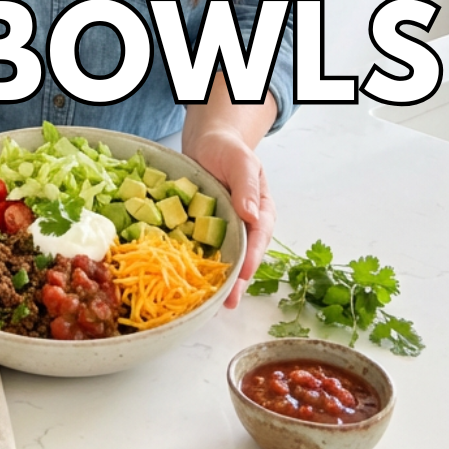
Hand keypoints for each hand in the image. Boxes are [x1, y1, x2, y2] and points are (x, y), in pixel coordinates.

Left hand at [179, 123, 275, 309]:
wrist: (207, 143)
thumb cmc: (228, 149)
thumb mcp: (241, 161)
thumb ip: (247, 186)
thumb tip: (251, 214)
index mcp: (260, 210)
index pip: (259, 237)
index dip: (251, 257)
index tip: (243, 274)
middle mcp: (244, 226)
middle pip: (243, 256)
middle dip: (237, 281)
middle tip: (228, 302)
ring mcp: (223, 230)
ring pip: (224, 259)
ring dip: (218, 281)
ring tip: (210, 304)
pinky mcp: (204, 230)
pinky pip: (201, 250)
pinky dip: (196, 266)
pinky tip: (187, 282)